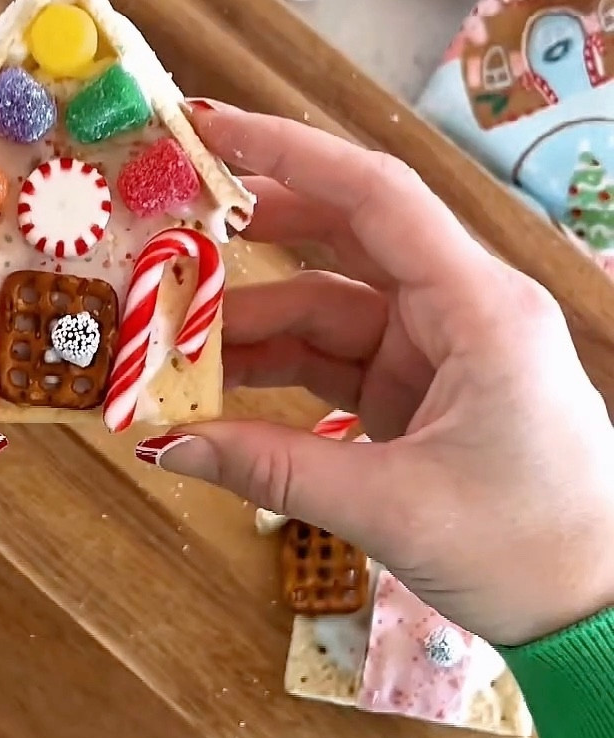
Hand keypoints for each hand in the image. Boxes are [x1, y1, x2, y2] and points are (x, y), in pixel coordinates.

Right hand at [137, 106, 613, 646]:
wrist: (593, 607)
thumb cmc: (529, 546)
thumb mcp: (392, 507)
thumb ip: (273, 468)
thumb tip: (169, 444)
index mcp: (481, 308)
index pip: (377, 197)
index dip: (290, 154)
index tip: (210, 130)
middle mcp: (462, 310)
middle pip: (347, 235)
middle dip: (255, 226)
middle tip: (168, 217)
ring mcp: (440, 350)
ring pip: (329, 305)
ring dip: (251, 317)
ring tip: (167, 328)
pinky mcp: (421, 392)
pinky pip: (335, 358)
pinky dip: (275, 368)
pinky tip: (213, 382)